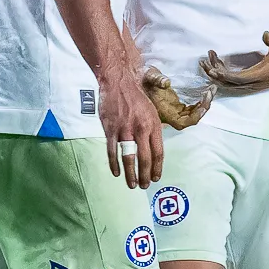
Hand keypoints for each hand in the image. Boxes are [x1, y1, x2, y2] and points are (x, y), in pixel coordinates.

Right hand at [100, 66, 163, 188]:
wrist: (118, 82)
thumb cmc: (135, 97)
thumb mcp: (152, 111)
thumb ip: (153, 129)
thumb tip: (154, 146)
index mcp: (153, 125)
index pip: (158, 152)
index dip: (157, 168)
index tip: (156, 177)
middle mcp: (141, 129)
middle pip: (145, 158)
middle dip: (146, 175)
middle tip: (145, 185)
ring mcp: (125, 130)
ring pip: (129, 158)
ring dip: (131, 174)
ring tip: (132, 185)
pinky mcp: (110, 130)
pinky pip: (112, 151)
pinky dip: (115, 164)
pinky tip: (117, 173)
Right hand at [143, 68, 210, 129]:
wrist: (135, 79)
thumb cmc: (141, 78)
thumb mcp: (149, 75)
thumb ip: (156, 78)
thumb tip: (166, 82)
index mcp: (163, 111)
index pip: (182, 122)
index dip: (194, 117)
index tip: (203, 104)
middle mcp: (169, 114)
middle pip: (190, 120)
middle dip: (202, 109)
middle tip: (210, 92)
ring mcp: (173, 110)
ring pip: (192, 115)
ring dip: (203, 105)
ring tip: (210, 91)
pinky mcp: (174, 105)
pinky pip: (190, 109)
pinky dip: (199, 103)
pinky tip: (204, 94)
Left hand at [200, 32, 268, 95]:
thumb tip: (266, 34)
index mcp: (260, 75)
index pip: (238, 78)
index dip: (225, 75)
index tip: (213, 69)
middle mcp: (253, 83)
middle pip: (229, 82)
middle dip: (214, 73)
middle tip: (203, 61)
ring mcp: (251, 84)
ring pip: (228, 82)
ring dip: (216, 72)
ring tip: (208, 58)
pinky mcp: (250, 83)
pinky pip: (232, 81)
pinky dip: (223, 73)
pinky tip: (217, 62)